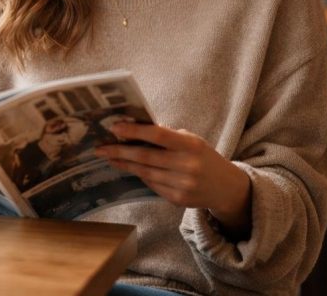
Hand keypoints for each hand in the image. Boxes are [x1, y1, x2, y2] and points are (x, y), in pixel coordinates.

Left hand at [95, 123, 250, 235]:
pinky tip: (129, 168)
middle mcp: (187, 165)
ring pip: (144, 172)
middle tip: (100, 147)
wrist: (226, 187)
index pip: (157, 135)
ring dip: (124, 164)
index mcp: (190, 144)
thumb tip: (134, 127)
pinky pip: (151, 184)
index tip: (114, 127)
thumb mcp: (191, 140)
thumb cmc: (203, 157)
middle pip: (145, 156)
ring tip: (109, 157)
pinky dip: (139, 175)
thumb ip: (166, 135)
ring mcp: (182, 184)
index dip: (134, 130)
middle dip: (119, 151)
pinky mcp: (178, 199)